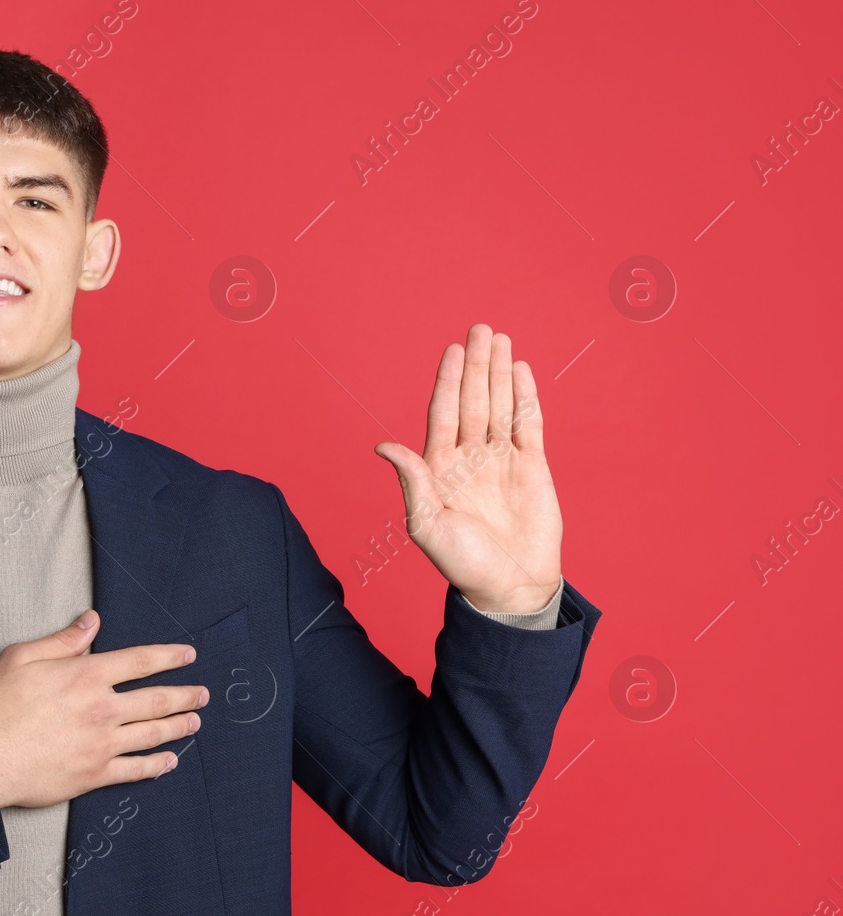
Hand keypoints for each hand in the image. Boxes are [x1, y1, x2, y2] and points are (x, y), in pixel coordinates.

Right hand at [0, 610, 208, 811]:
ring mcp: (101, 745)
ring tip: (194, 722)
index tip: (188, 655)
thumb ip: (62, 641)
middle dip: (184, 695)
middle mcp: (102, 710)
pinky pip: (136, 770)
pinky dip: (157, 765)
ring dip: (178, 727)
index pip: (140, 662)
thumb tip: (91, 622)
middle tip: (202, 694)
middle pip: (156, 700)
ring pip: (152, 734)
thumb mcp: (21, 658)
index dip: (168, 656)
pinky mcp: (94, 775)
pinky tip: (169, 761)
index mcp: (86, 676)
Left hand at [373, 323, 561, 613]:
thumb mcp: (427, 524)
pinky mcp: (532, 468)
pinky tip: (522, 372)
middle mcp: (470, 458)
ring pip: (500, 406)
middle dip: (476, 365)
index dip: (448, 380)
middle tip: (480, 328)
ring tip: (500, 338)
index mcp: (440, 468)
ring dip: (500, 373)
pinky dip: (525, 397)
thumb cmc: (463, 563)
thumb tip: (383, 444)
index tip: (453, 350)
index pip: (443, 413)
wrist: (510, 587)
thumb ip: (411, 481)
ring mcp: (502, 460)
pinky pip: (528, 424)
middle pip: (473, 400)